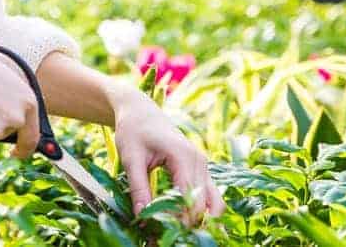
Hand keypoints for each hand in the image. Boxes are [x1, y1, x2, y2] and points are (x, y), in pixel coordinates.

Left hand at [107, 84, 225, 223]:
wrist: (140, 111)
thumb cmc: (133, 130)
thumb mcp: (131, 158)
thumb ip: (138, 187)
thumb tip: (142, 216)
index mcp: (182, 155)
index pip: (189, 197)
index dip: (178, 219)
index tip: (160, 231)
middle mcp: (199, 160)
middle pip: (204, 204)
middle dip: (188, 223)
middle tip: (165, 236)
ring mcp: (202, 164)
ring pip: (214, 202)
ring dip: (199, 219)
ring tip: (177, 230)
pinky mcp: (200, 168)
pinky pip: (209, 195)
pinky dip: (201, 210)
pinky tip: (182, 220)